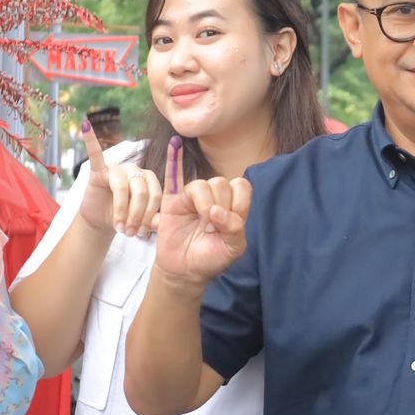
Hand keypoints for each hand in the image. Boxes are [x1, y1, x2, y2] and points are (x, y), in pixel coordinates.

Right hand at [77, 122, 160, 237]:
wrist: (102, 221)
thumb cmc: (124, 218)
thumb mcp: (140, 222)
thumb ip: (152, 221)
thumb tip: (161, 224)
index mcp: (148, 179)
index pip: (156, 194)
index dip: (150, 214)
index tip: (142, 233)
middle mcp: (134, 170)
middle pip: (141, 191)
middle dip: (136, 215)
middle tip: (130, 233)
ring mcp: (116, 168)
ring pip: (123, 187)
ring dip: (121, 211)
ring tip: (119, 227)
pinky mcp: (98, 170)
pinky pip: (95, 154)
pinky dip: (91, 141)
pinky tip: (86, 127)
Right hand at [153, 136, 250, 286]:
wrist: (185, 270)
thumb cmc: (210, 258)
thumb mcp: (232, 249)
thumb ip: (235, 229)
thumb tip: (218, 212)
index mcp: (232, 204)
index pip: (241, 187)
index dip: (238, 202)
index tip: (230, 223)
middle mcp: (213, 197)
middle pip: (221, 183)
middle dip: (220, 206)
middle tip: (212, 229)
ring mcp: (192, 197)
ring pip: (201, 184)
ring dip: (204, 203)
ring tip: (202, 224)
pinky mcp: (172, 200)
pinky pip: (173, 175)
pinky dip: (173, 159)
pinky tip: (174, 144)